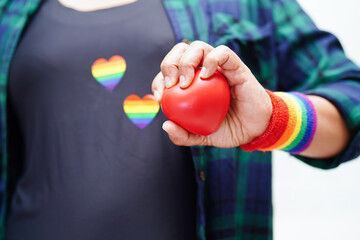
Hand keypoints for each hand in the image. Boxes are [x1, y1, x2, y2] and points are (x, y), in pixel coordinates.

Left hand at [152, 41, 271, 147]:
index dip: (159, 79)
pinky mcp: (236, 66)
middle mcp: (203, 70)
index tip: (159, 97)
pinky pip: (223, 53)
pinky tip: (206, 75)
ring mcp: (220, 67)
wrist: (255, 129)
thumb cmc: (228, 129)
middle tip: (170, 84)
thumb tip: (166, 125)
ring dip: (186, 61)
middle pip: (180, 51)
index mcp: (192, 83)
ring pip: (198, 47)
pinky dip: (212, 60)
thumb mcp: (201, 137)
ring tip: (185, 82)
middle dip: (169, 63)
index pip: (169, 71)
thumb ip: (183, 136)